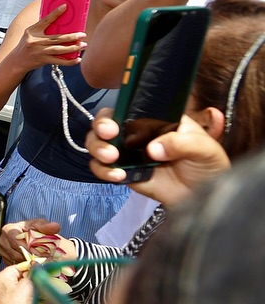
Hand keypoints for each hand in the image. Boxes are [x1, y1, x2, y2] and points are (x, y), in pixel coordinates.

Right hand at [0, 218, 68, 265]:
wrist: (32, 237)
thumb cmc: (34, 230)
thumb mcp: (40, 225)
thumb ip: (46, 226)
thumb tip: (55, 226)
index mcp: (8, 230)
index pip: (16, 240)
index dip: (28, 248)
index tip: (39, 254)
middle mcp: (3, 241)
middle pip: (15, 252)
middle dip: (30, 257)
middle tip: (43, 261)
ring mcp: (3, 252)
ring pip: (16, 261)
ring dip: (28, 263)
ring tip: (41, 263)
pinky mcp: (6, 260)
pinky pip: (15, 266)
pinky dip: (25, 267)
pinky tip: (34, 265)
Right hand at [9, 4, 85, 68]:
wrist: (17, 60)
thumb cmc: (26, 45)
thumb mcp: (30, 33)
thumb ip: (42, 28)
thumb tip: (58, 19)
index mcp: (33, 31)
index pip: (45, 20)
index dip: (55, 13)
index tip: (65, 6)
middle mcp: (36, 41)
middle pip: (56, 38)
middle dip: (71, 37)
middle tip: (82, 34)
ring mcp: (40, 52)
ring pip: (59, 50)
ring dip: (72, 48)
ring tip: (83, 45)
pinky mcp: (43, 60)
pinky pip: (59, 61)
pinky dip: (69, 61)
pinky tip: (77, 59)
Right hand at [86, 108, 228, 204]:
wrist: (203, 196)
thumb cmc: (207, 165)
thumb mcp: (204, 148)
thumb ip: (181, 143)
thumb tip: (152, 149)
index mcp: (155, 119)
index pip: (129, 107)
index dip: (115, 111)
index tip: (114, 124)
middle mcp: (137, 132)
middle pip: (106, 122)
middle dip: (100, 128)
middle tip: (109, 136)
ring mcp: (128, 152)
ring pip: (98, 143)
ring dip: (97, 148)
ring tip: (111, 158)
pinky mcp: (123, 171)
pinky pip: (101, 168)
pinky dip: (102, 170)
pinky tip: (118, 175)